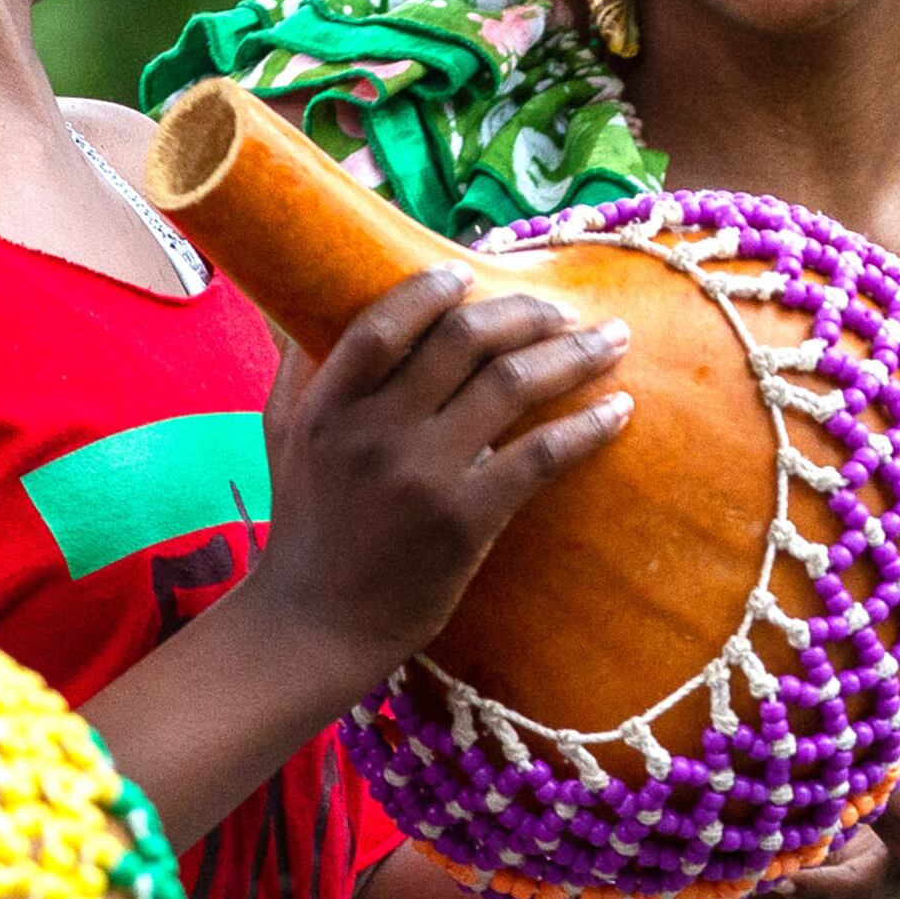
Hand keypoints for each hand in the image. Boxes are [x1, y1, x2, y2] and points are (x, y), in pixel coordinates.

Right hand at [248, 264, 633, 669]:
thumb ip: (297, 369)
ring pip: (512, 385)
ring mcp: (422, 474)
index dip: (432, 289)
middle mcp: (374, 431)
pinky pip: (540, 456)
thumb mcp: (280, 439)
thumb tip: (305, 304)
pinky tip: (619, 411)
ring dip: (574, 354)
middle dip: (527, 312)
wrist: (316, 625)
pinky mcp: (465, 520)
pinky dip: (586, 426)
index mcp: (328, 405)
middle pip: (465, 339)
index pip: (385, 323)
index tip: (470, 273)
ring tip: (612, 341)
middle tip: (563, 309)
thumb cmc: (304, 528)